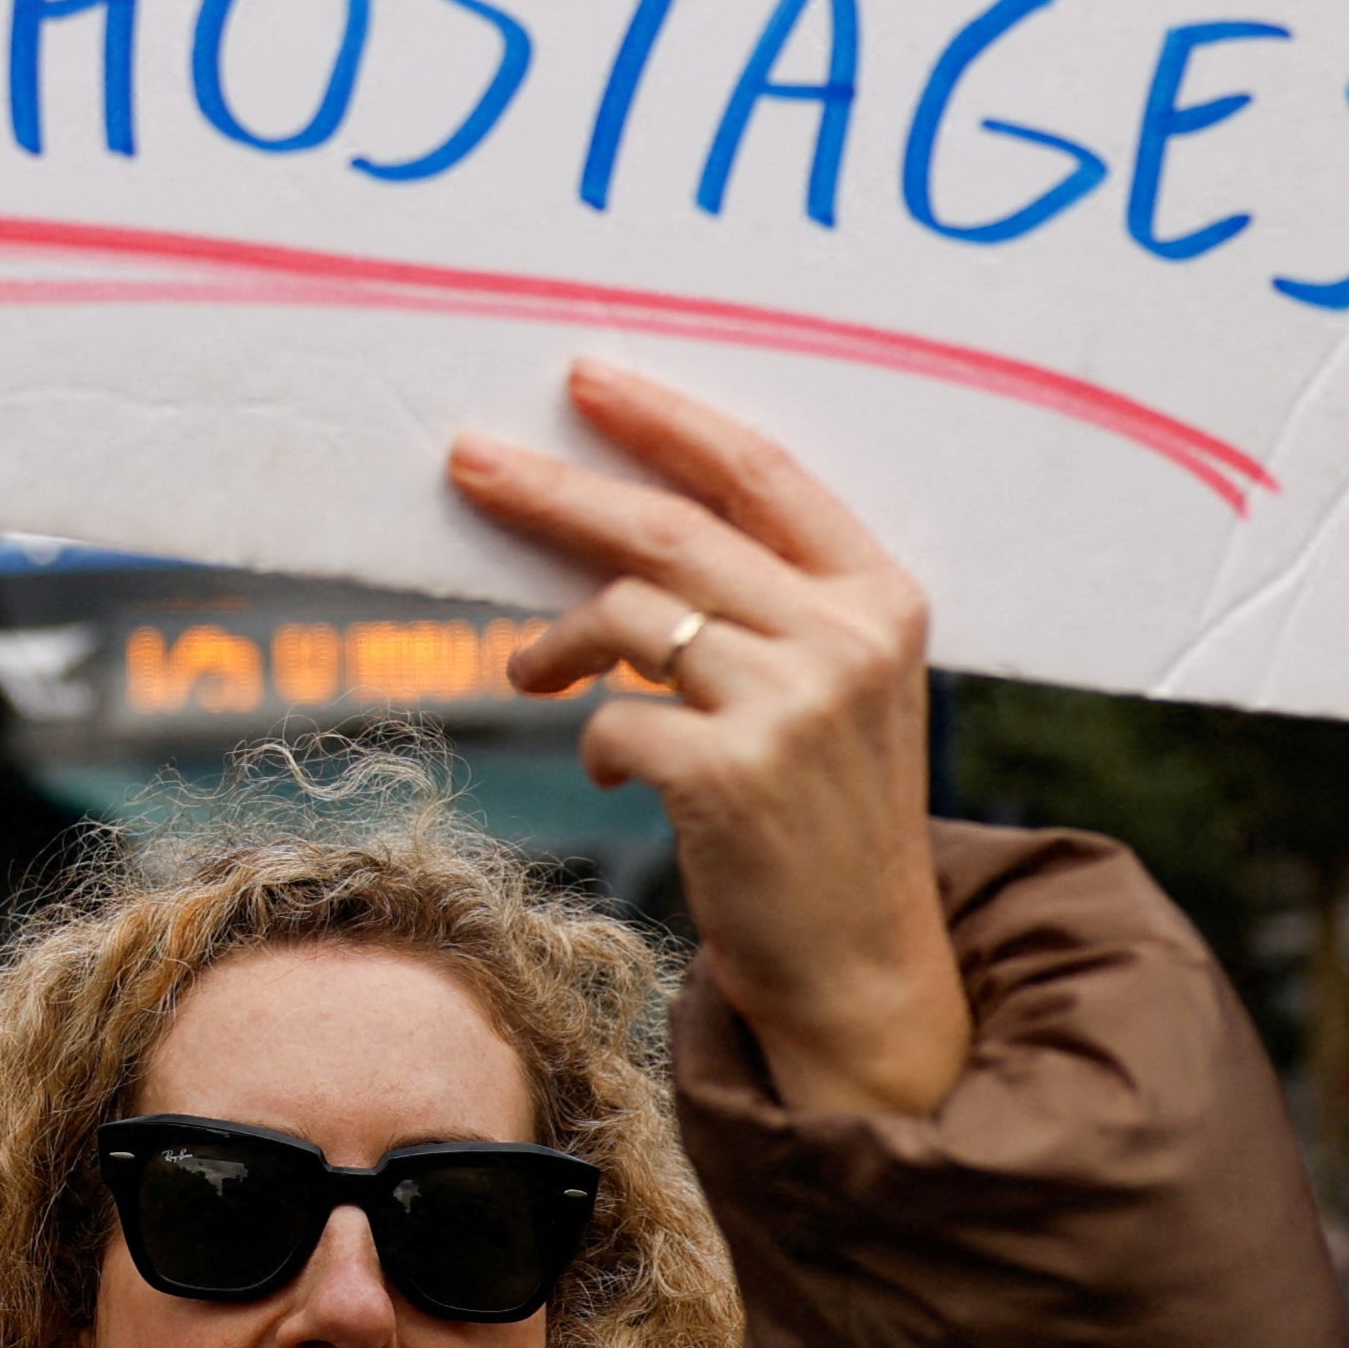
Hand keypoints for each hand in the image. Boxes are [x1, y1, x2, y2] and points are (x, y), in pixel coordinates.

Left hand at [451, 359, 968, 1118]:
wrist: (860, 969)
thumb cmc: (822, 819)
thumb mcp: (829, 692)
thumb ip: (759, 604)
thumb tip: (608, 523)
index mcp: (879, 597)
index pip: (759, 472)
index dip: (666, 419)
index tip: (584, 378)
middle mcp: (846, 637)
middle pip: (667, 528)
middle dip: (554, 488)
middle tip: (469, 459)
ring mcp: (793, 705)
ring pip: (627, 615)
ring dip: (555, 638)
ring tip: (529, 668)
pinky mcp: (733, 775)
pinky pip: (610, 721)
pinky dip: (590, 740)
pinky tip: (612, 769)